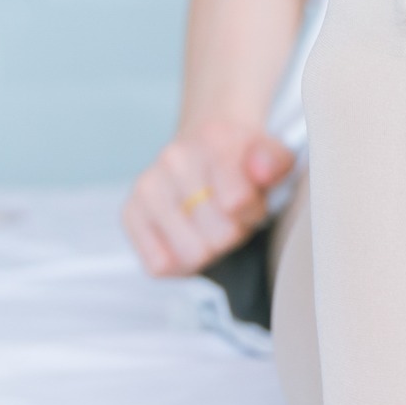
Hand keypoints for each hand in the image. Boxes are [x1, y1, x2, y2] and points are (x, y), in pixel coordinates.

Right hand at [122, 118, 294, 276]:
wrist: (205, 146)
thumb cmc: (241, 164)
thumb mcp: (274, 158)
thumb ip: (275, 163)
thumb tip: (261, 172)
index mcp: (214, 140)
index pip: (238, 203)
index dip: (253, 213)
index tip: (250, 202)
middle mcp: (175, 159)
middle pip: (218, 236)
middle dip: (232, 232)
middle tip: (229, 216)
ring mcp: (148, 186)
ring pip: (190, 254)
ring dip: (208, 248)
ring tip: (209, 225)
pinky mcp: (130, 212)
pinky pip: (160, 264)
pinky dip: (180, 262)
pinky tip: (187, 237)